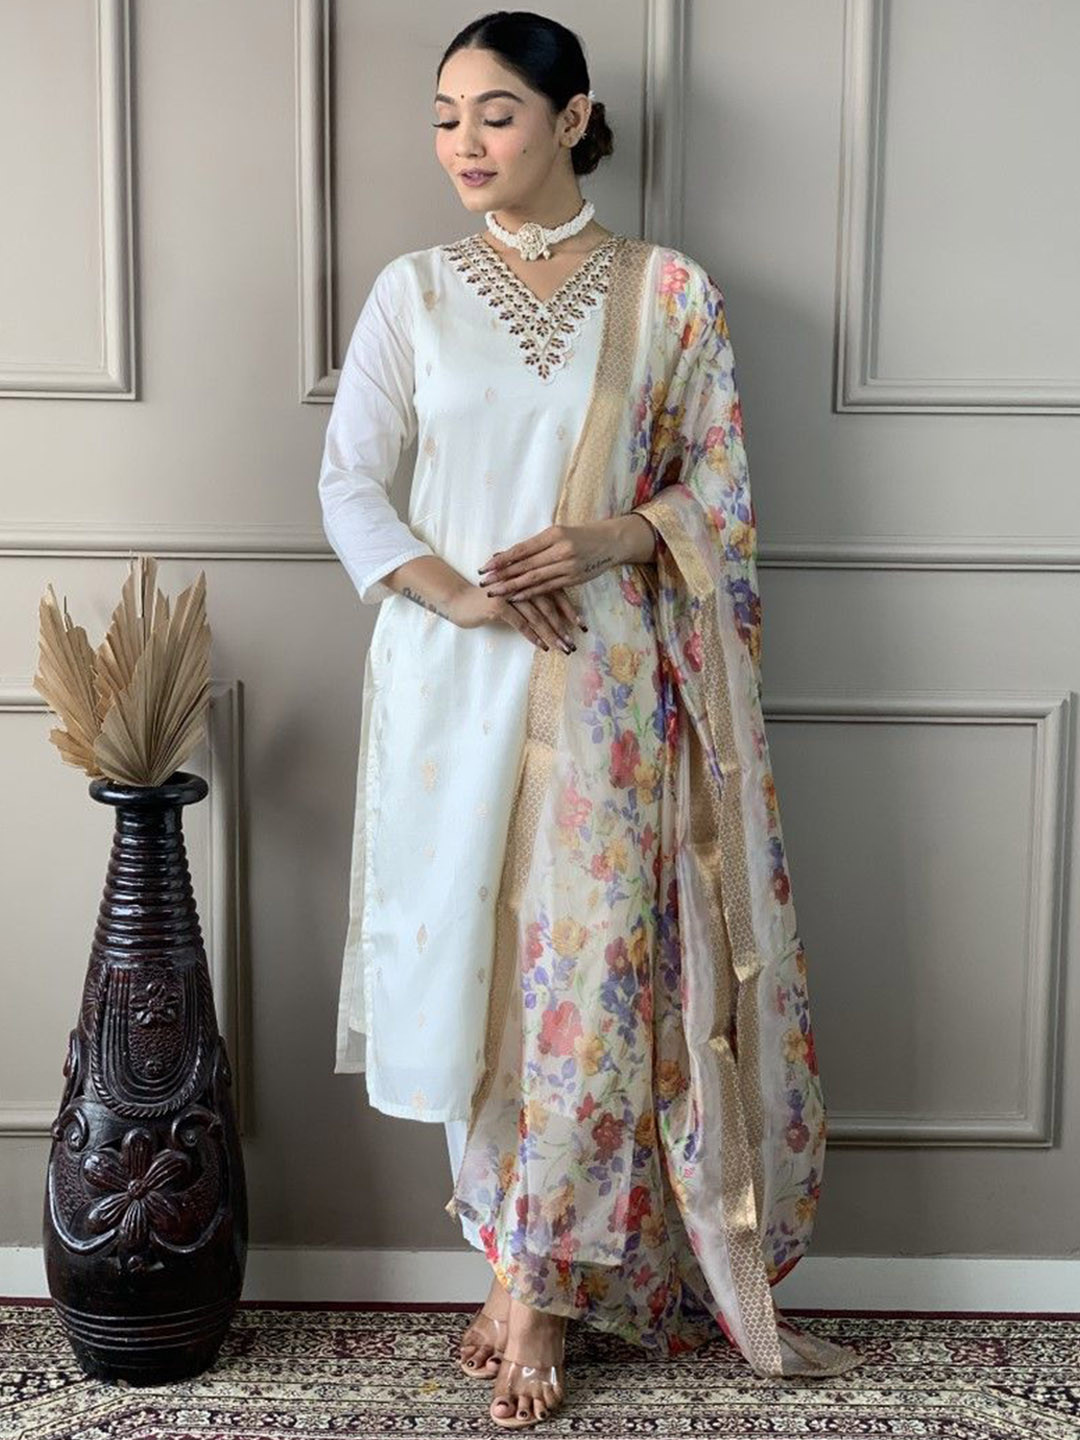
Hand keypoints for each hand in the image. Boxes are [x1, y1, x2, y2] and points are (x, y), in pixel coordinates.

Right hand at [445, 582, 586, 653]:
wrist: (459, 600)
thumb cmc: (490, 601)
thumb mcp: (514, 596)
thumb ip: (533, 599)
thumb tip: (558, 616)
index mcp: (529, 577)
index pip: (555, 593)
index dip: (569, 610)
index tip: (582, 627)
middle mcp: (522, 582)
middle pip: (549, 606)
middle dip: (563, 627)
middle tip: (573, 643)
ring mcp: (510, 592)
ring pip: (537, 615)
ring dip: (551, 634)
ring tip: (562, 648)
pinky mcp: (498, 605)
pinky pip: (520, 622)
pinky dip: (533, 636)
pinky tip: (542, 646)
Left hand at [477, 515, 655, 601]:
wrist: (610, 542)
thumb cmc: (580, 536)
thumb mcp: (558, 533)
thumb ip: (536, 545)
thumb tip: (506, 554)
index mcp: (553, 534)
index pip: (522, 549)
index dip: (502, 559)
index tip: (485, 566)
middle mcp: (560, 549)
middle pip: (525, 565)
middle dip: (502, 575)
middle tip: (484, 583)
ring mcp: (568, 565)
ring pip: (534, 578)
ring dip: (512, 587)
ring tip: (494, 592)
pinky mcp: (574, 578)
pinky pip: (548, 588)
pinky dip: (530, 593)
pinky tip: (516, 598)